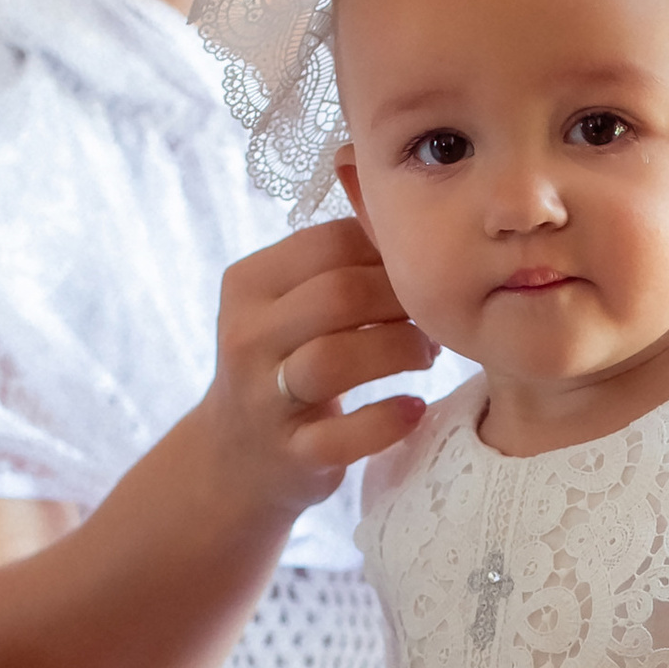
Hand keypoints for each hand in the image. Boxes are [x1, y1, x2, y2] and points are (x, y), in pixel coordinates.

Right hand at [207, 224, 432, 510]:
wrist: (236, 456)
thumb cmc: (285, 363)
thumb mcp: (288, 305)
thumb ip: (336, 262)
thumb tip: (408, 211)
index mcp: (248, 284)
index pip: (330, 243)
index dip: (389, 251)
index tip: (420, 272)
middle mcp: (247, 336)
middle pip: (339, 295)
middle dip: (401, 301)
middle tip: (433, 317)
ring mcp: (264, 398)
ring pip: (336, 359)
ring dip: (400, 351)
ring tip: (427, 355)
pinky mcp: (290, 453)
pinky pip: (344, 434)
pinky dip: (388, 420)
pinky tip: (413, 409)